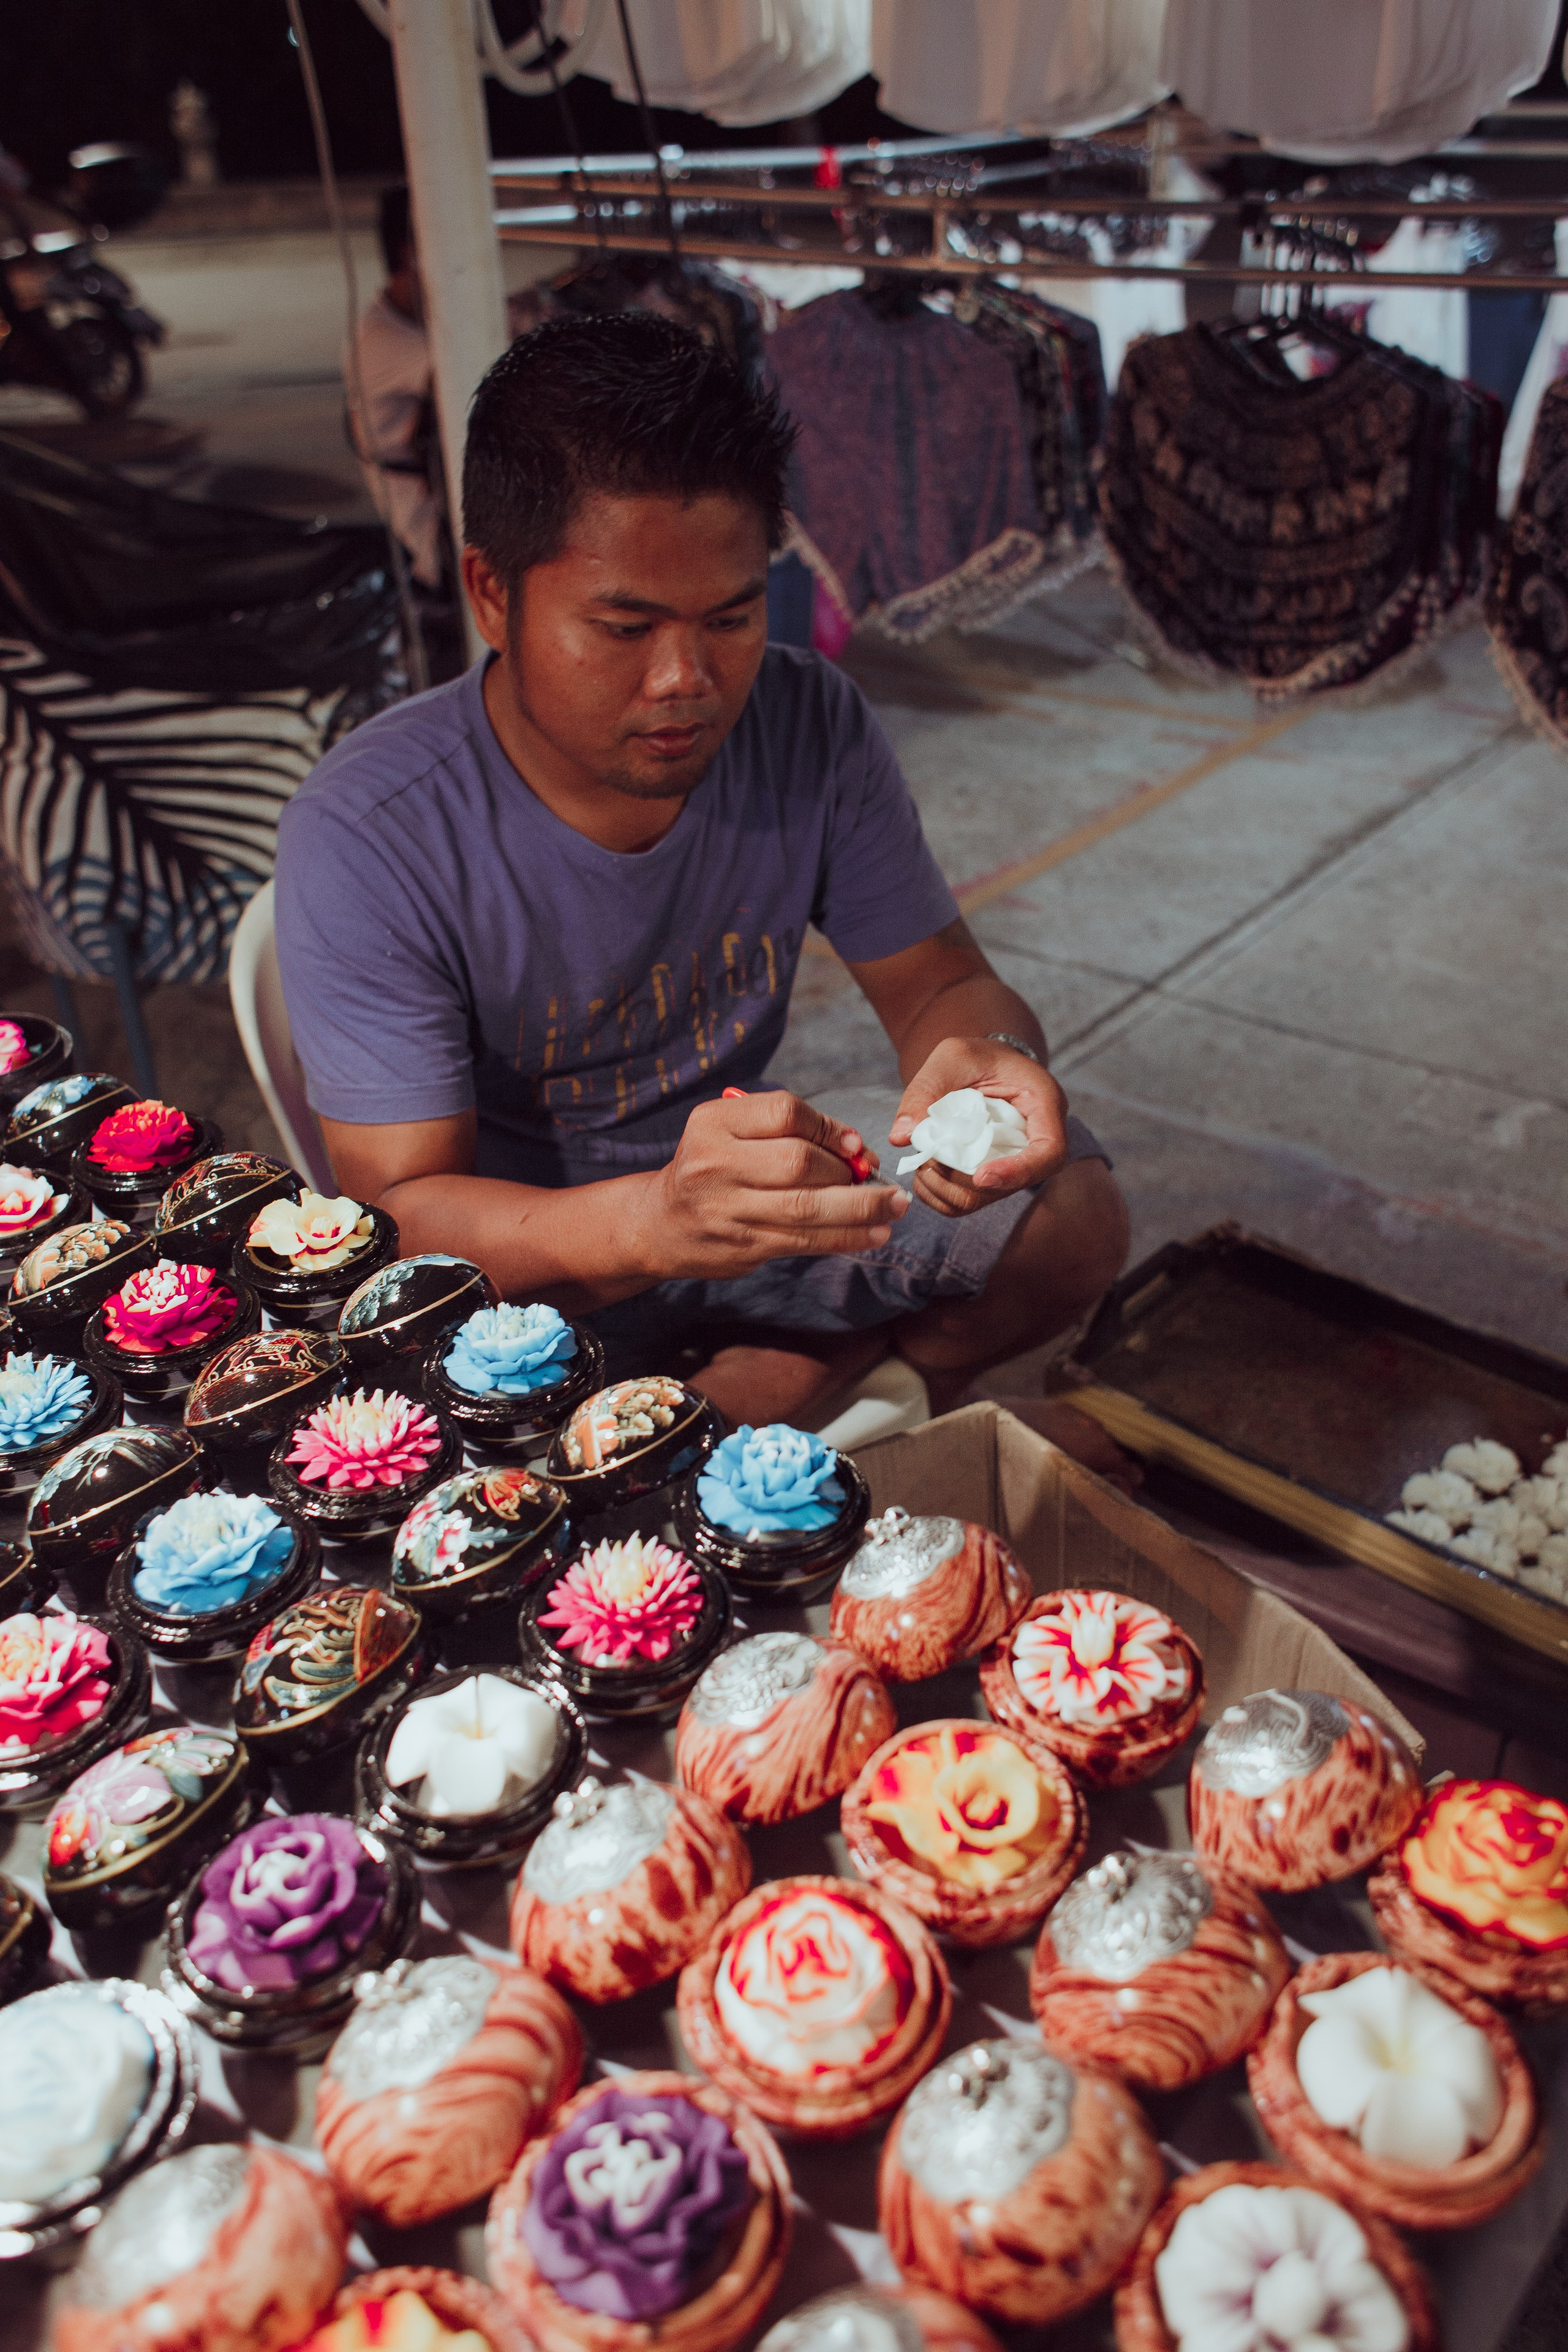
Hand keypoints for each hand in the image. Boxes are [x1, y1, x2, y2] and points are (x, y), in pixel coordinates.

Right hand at [638, 1090, 909, 1277]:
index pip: (784, 1112)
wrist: (660, 1223)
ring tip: (894, 1208)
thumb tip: (858, 1149)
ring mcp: (728, 1209)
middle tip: (877, 1180)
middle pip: (799, 1162)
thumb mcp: (730, 1132)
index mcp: (714, 1123)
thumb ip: (785, 1131)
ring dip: (861, 1208)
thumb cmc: (711, 1169)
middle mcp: (716, 1163)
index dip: (829, 1127)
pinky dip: (846, 1237)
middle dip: (847, 1171)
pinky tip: (874, 1234)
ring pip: (808, 1208)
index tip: (855, 1144)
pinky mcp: (743, 1246)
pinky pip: (805, 1240)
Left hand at [890, 1037, 1068, 1217]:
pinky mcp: (994, 1175)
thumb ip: (925, 1090)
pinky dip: (942, 1195)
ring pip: (988, 1198)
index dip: (1018, 1172)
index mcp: (1043, 1103)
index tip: (981, 1177)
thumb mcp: (950, 1057)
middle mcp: (1037, 1139)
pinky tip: (925, 1174)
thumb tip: (901, 1136)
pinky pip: (971, 1201)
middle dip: (965, 1180)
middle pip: (1014, 1184)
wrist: (980, 1065)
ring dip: (949, 1189)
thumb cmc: (974, 1055)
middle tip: (928, 1159)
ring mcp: (1016, 1161)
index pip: (1050, 1153)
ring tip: (923, 1163)